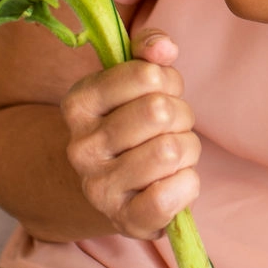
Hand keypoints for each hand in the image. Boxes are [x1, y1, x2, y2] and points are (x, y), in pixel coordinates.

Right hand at [58, 30, 200, 241]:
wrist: (113, 187)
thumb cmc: (132, 122)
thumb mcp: (133, 79)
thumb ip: (148, 50)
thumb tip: (164, 48)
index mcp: (79, 103)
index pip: (146, 75)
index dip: (168, 81)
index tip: (160, 93)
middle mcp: (81, 147)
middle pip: (160, 112)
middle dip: (181, 115)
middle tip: (171, 127)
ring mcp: (99, 188)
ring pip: (171, 151)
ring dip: (188, 149)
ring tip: (172, 155)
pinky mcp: (125, 220)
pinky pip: (170, 195)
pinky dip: (188, 185)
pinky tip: (175, 182)